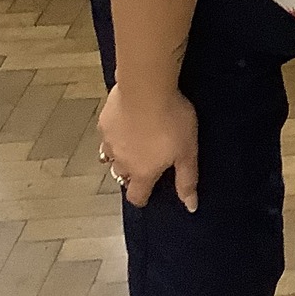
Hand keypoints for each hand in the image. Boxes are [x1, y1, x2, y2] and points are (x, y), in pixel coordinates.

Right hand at [97, 84, 198, 211]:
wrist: (146, 88)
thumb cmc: (172, 121)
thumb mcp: (188, 151)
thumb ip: (187, 179)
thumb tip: (191, 207)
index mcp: (142, 172)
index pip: (136, 196)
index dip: (142, 198)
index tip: (148, 193)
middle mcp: (121, 161)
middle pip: (122, 175)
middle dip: (131, 173)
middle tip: (145, 162)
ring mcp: (109, 141)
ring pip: (110, 156)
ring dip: (120, 154)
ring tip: (133, 144)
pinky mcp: (104, 121)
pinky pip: (108, 134)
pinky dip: (115, 133)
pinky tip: (125, 121)